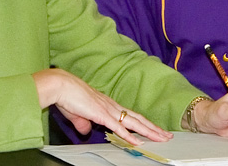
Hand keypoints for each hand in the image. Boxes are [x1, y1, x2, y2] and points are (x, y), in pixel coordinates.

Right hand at [33, 68, 172, 145]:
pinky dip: (129, 136)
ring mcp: (109, 110)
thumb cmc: (68, 97)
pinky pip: (119, 127)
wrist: (61, 86)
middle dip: (153, 128)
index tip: (154, 130)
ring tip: (160, 138)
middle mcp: (112, 107)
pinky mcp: (102, 114)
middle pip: (138, 119)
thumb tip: (86, 132)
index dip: (143, 124)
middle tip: (166, 135)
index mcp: (108, 105)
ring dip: (148, 132)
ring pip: (134, 123)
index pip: (131, 116)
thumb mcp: (78, 115)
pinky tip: (138, 142)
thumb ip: (84, 124)